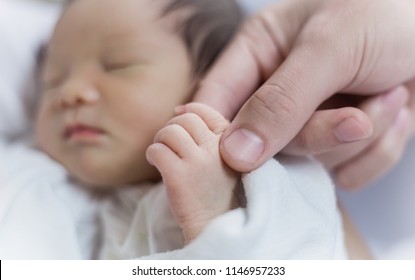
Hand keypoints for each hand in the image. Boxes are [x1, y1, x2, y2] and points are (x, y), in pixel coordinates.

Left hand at [146, 103, 238, 242]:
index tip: (178, 118)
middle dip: (172, 129)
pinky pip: (157, 150)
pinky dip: (152, 155)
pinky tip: (157, 166)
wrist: (218, 231)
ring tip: (163, 157)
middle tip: (169, 146)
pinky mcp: (180, 176)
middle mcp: (219, 148)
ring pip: (169, 132)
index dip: (188, 112)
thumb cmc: (220, 197)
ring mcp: (200, 162)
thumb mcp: (228, 162)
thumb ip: (212, 136)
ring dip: (160, 141)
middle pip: (185, 120)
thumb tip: (181, 109)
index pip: (206, 112)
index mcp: (232, 144)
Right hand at [195, 0, 414, 180]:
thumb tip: (234, 154)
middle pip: (266, 145)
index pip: (214, 103)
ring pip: (311, 162)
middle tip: (355, 115)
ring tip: (390, 94)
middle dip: (318, 134)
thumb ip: (281, 101)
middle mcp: (279, 92)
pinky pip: (346, 174)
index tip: (236, 161)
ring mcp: (311, 121)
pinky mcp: (343, 144)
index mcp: (258, 54)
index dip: (218, 135)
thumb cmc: (388, 12)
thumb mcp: (330, 47)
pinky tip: (397, 110)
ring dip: (361, 137)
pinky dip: (380, 151)